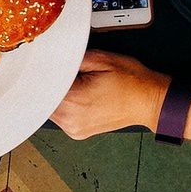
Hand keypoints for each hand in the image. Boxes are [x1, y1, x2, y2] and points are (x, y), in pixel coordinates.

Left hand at [51, 49, 168, 138]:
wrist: (151, 101)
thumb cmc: (132, 82)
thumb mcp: (101, 59)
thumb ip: (72, 59)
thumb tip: (53, 60)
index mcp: (73, 101)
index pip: (40, 89)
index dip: (40, 77)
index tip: (40, 69)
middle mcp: (70, 119)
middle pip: (42, 100)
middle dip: (49, 86)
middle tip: (60, 74)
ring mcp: (73, 129)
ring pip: (49, 110)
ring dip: (55, 97)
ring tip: (74, 86)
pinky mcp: (77, 132)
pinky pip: (60, 117)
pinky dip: (63, 106)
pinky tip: (77, 97)